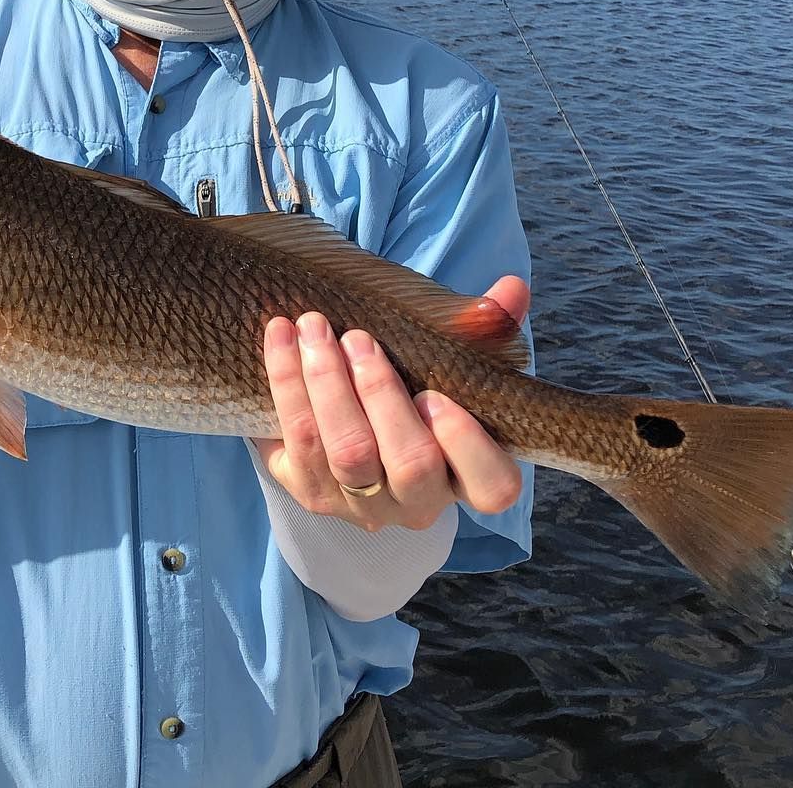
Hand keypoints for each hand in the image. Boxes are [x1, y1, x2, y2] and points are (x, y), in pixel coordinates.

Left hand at [253, 275, 528, 531]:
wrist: (350, 426)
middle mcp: (418, 503)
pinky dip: (285, 384)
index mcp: (468, 478)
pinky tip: (280, 337)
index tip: (435, 393)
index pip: (492, 485)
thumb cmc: (416, 390)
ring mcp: (362, 503)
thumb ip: (485, 332)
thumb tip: (511, 289)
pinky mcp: (310, 490)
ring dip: (326, 385)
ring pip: (345, 454)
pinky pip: (295, 443)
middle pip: (409, 463)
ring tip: (312, 328)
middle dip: (380, 395)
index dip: (467, 444)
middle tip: (358, 337)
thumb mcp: (452, 367)